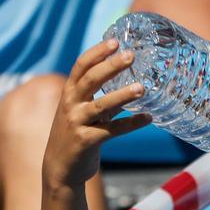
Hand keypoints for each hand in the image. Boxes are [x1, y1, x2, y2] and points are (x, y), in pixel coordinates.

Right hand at [42, 40, 151, 188]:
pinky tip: (149, 118)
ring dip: (123, 95)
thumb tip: (132, 85)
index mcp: (69, 93)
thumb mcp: (84, 112)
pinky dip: (131, 124)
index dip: (97, 52)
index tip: (115, 41)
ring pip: (101, 105)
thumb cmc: (76, 134)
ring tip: (142, 88)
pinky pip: (112, 130)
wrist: (60, 168)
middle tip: (131, 55)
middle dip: (110, 66)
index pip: (81, 66)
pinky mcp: (86, 141)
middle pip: (90, 80)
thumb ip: (102, 98)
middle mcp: (70, 105)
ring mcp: (77, 123)